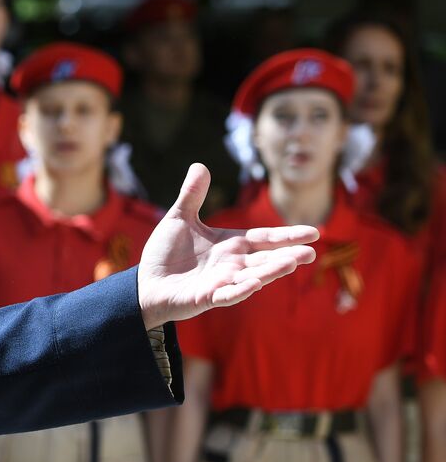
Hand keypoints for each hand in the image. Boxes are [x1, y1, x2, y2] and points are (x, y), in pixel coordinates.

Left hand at [138, 164, 318, 327]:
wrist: (147, 282)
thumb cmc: (167, 253)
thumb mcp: (179, 219)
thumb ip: (192, 195)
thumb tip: (200, 164)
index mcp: (231, 244)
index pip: (264, 238)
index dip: (288, 235)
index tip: (314, 231)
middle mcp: (232, 264)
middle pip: (266, 259)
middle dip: (288, 256)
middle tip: (311, 253)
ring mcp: (222, 282)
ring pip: (253, 277)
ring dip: (271, 271)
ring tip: (292, 263)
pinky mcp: (207, 297)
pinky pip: (227, 295)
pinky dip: (240, 290)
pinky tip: (255, 284)